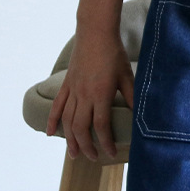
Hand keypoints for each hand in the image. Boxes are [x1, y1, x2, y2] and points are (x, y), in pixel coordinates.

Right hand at [45, 30, 134, 160]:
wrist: (95, 33)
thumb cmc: (114, 53)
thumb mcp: (126, 75)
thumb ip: (131, 95)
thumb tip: (139, 113)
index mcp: (100, 94)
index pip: (101, 126)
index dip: (105, 142)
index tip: (111, 153)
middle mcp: (84, 95)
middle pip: (81, 128)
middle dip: (86, 146)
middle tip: (92, 158)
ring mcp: (73, 90)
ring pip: (67, 120)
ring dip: (69, 139)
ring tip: (73, 153)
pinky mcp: (67, 84)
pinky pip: (57, 106)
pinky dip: (53, 120)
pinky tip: (50, 133)